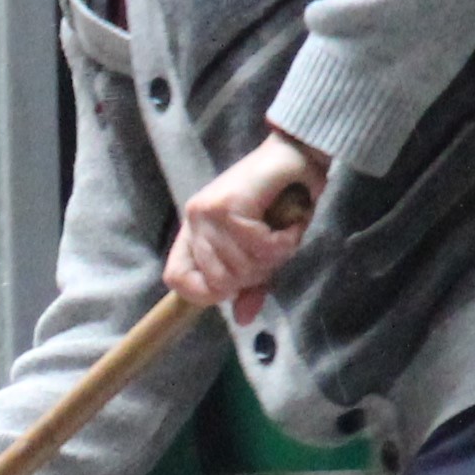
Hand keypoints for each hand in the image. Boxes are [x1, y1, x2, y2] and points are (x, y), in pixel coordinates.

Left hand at [164, 132, 327, 312]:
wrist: (299, 156)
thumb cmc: (282, 203)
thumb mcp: (264, 252)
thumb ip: (250, 285)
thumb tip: (242, 318)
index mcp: (196, 231)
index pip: (176, 277)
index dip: (204, 294)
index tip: (234, 289)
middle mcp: (195, 220)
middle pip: (218, 281)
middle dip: (255, 274)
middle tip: (273, 249)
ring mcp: (208, 212)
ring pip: (241, 266)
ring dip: (273, 256)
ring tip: (281, 231)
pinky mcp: (229, 205)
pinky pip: (258, 248)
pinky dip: (282, 243)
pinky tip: (287, 225)